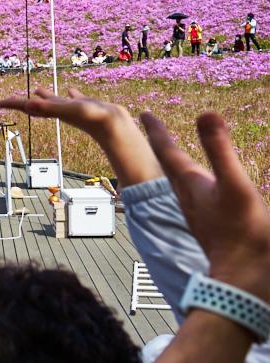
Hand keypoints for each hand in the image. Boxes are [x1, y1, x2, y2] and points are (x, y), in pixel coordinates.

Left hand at [0, 87, 162, 187]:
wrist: (115, 127)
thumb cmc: (91, 118)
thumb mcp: (67, 109)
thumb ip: (48, 107)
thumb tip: (27, 106)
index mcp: (52, 111)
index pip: (27, 106)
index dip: (12, 104)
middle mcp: (59, 111)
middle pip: (36, 105)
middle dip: (24, 102)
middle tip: (11, 100)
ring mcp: (73, 109)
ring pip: (55, 101)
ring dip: (46, 96)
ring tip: (38, 89)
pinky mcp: (87, 106)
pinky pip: (75, 98)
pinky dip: (71, 94)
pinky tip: (71, 90)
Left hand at [142, 112, 269, 301]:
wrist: (245, 278)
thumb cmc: (242, 232)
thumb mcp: (234, 185)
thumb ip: (219, 150)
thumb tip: (205, 113)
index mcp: (189, 183)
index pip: (166, 150)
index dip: (156, 130)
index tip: (144, 113)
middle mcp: (186, 195)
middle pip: (167, 162)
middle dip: (158, 143)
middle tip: (149, 127)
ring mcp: (196, 210)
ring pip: (178, 178)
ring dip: (172, 161)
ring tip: (170, 151)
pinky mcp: (208, 223)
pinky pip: (192, 192)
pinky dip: (189, 178)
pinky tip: (197, 184)